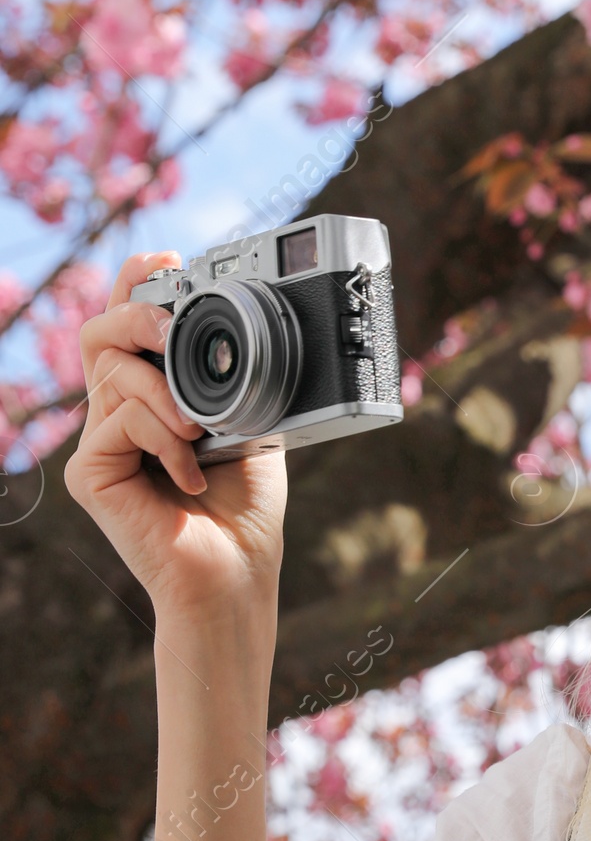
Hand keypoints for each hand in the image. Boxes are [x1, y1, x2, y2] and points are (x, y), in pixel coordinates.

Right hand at [64, 252, 285, 626]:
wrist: (236, 577)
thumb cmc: (245, 514)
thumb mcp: (253, 429)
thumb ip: (234, 382)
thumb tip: (245, 328)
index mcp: (152, 402)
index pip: (127, 328)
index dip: (138, 285)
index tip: (172, 262)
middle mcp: (117, 417)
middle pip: (99, 332)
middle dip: (135, 310)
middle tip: (173, 326)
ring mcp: (98, 445)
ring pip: (109, 371)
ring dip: (162, 390)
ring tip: (199, 429)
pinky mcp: (88, 474)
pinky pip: (116, 420)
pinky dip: (163, 438)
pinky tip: (191, 472)